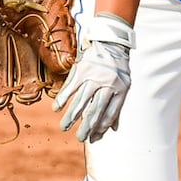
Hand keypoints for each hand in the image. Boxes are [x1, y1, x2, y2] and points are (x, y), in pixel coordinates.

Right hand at [53, 13, 133, 142]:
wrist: (111, 42)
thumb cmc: (118, 68)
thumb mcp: (124, 86)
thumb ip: (117, 107)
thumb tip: (112, 129)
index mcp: (120, 90)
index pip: (110, 114)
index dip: (101, 128)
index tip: (94, 137)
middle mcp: (107, 84)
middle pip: (95, 110)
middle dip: (87, 127)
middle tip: (80, 138)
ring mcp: (93, 76)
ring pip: (80, 101)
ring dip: (71, 116)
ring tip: (64, 127)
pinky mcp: (81, 69)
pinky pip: (70, 86)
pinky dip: (62, 98)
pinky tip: (57, 108)